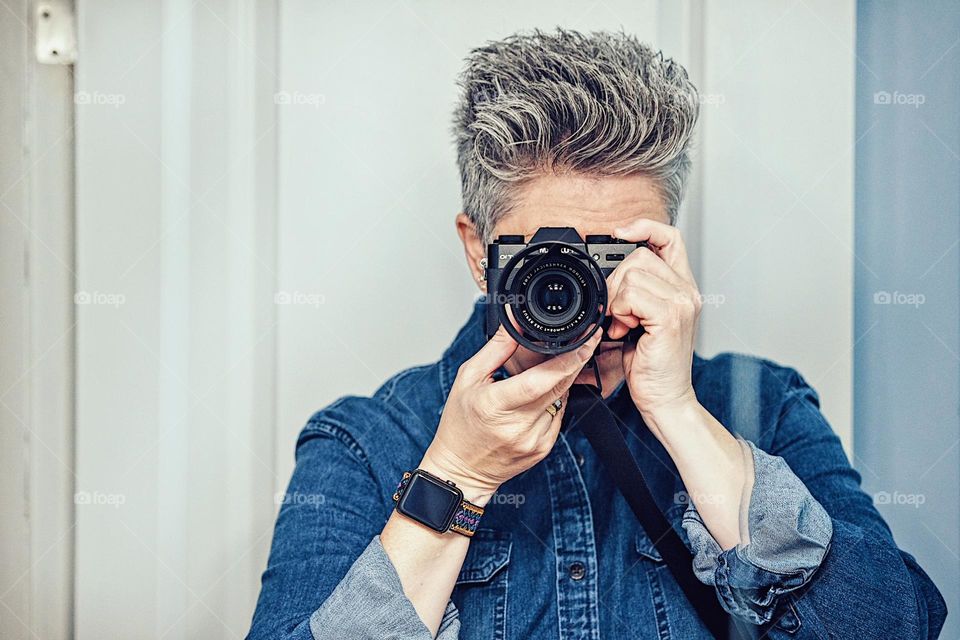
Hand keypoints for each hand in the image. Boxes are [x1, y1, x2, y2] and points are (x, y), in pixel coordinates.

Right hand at [421, 326, 600, 504]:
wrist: (462, 469)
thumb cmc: (460, 424)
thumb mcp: (468, 378)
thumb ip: (496, 349)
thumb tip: (515, 324)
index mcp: (496, 405)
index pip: (541, 380)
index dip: (568, 359)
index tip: (584, 341)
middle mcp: (519, 425)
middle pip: (560, 386)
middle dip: (575, 361)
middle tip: (584, 341)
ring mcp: (535, 440)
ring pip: (562, 399)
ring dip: (561, 381)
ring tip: (542, 375)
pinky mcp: (544, 449)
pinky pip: (559, 415)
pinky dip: (553, 401)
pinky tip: (536, 399)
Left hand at [607, 219, 701, 431]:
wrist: (665, 398)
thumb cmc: (651, 364)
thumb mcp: (641, 320)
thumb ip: (635, 294)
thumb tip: (610, 274)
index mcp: (682, 287)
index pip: (670, 237)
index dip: (644, 226)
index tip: (620, 232)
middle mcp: (687, 290)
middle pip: (640, 255)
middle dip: (617, 283)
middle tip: (619, 314)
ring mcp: (682, 302)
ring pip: (632, 274)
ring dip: (617, 301)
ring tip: (625, 326)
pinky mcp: (671, 316)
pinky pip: (632, 294)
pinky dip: (621, 312)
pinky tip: (626, 331)